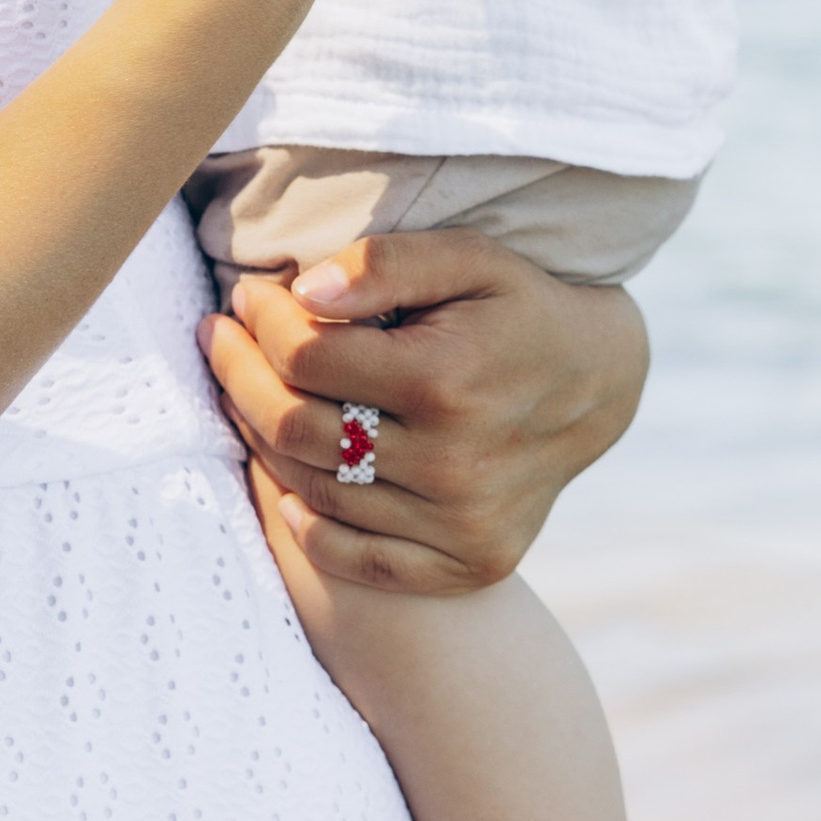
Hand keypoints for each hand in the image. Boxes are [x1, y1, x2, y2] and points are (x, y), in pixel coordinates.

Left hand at [200, 228, 649, 595]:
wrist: (600, 383)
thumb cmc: (520, 308)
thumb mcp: (470, 258)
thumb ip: (386, 262)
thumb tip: (304, 289)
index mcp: (447, 381)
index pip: (305, 357)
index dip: (258, 322)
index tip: (244, 296)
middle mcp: (453, 464)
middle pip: (294, 429)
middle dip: (238, 376)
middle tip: (219, 338)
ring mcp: (461, 524)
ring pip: (313, 491)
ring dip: (261, 439)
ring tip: (247, 393)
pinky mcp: (468, 563)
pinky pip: (357, 559)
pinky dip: (309, 525)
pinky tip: (289, 481)